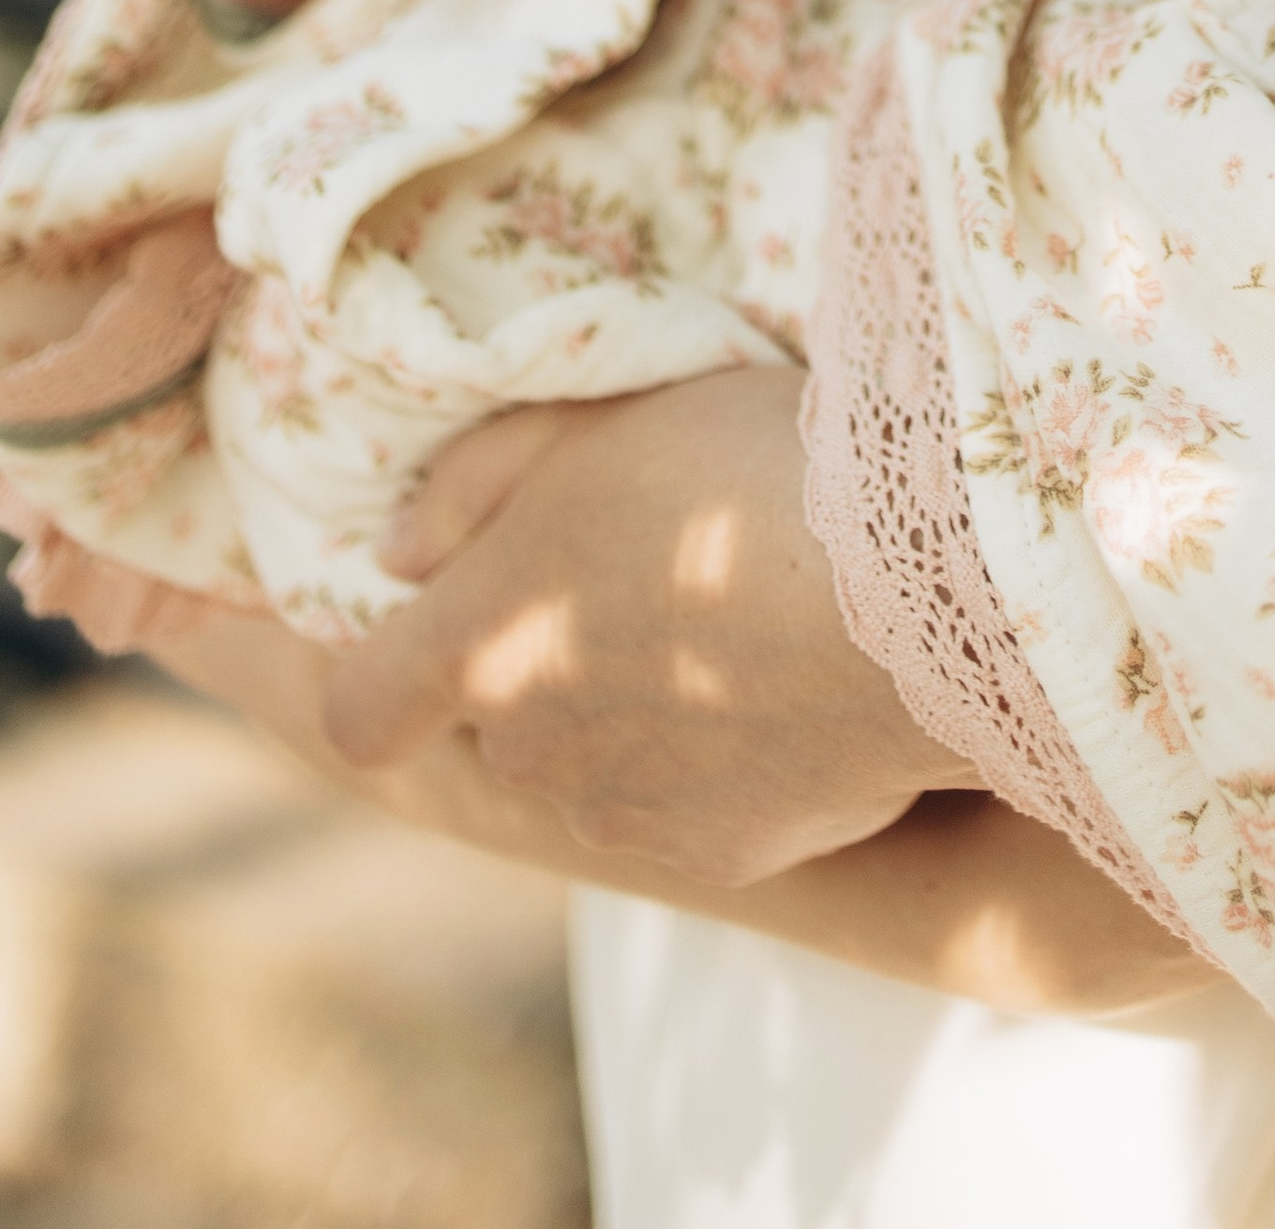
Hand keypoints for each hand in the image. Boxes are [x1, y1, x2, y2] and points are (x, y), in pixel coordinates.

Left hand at [318, 368, 977, 881]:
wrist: (914, 591)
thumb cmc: (740, 474)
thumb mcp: (592, 418)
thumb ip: (472, 483)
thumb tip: (401, 554)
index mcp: (479, 642)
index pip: (360, 712)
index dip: (386, 673)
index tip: (441, 621)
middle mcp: (528, 749)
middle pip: (498, 725)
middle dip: (550, 667)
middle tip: (649, 578)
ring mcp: (621, 813)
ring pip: (593, 771)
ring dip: (635, 718)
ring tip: (740, 627)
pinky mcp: (718, 856)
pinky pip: (687, 810)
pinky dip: (721, 765)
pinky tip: (792, 688)